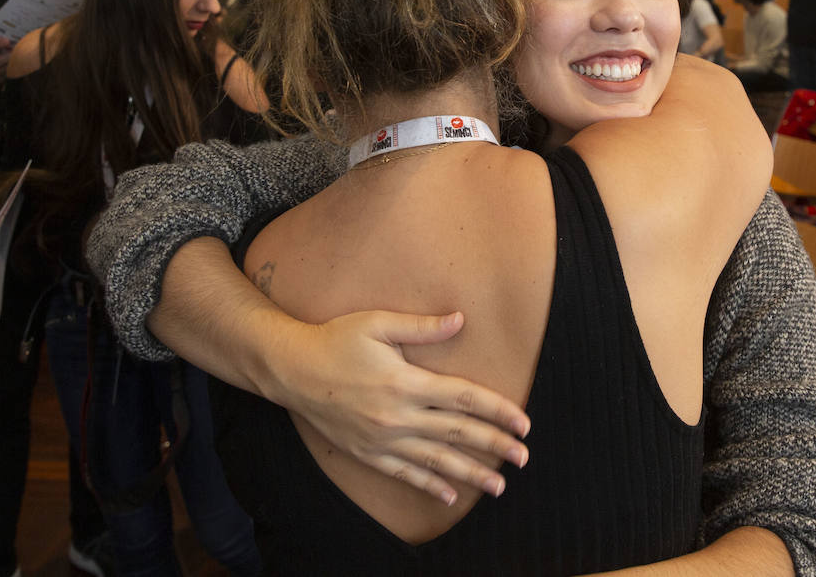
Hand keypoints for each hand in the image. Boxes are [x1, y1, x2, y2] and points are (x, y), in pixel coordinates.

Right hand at [279, 309, 530, 505]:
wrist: (292, 370)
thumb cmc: (336, 340)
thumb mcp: (378, 324)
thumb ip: (421, 327)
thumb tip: (461, 319)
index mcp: (406, 382)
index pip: (464, 398)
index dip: (497, 411)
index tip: (523, 422)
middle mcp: (398, 416)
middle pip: (458, 434)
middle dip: (494, 445)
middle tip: (524, 457)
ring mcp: (382, 439)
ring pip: (436, 461)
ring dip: (470, 474)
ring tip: (499, 486)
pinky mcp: (367, 453)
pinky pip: (404, 474)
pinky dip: (429, 486)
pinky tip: (450, 496)